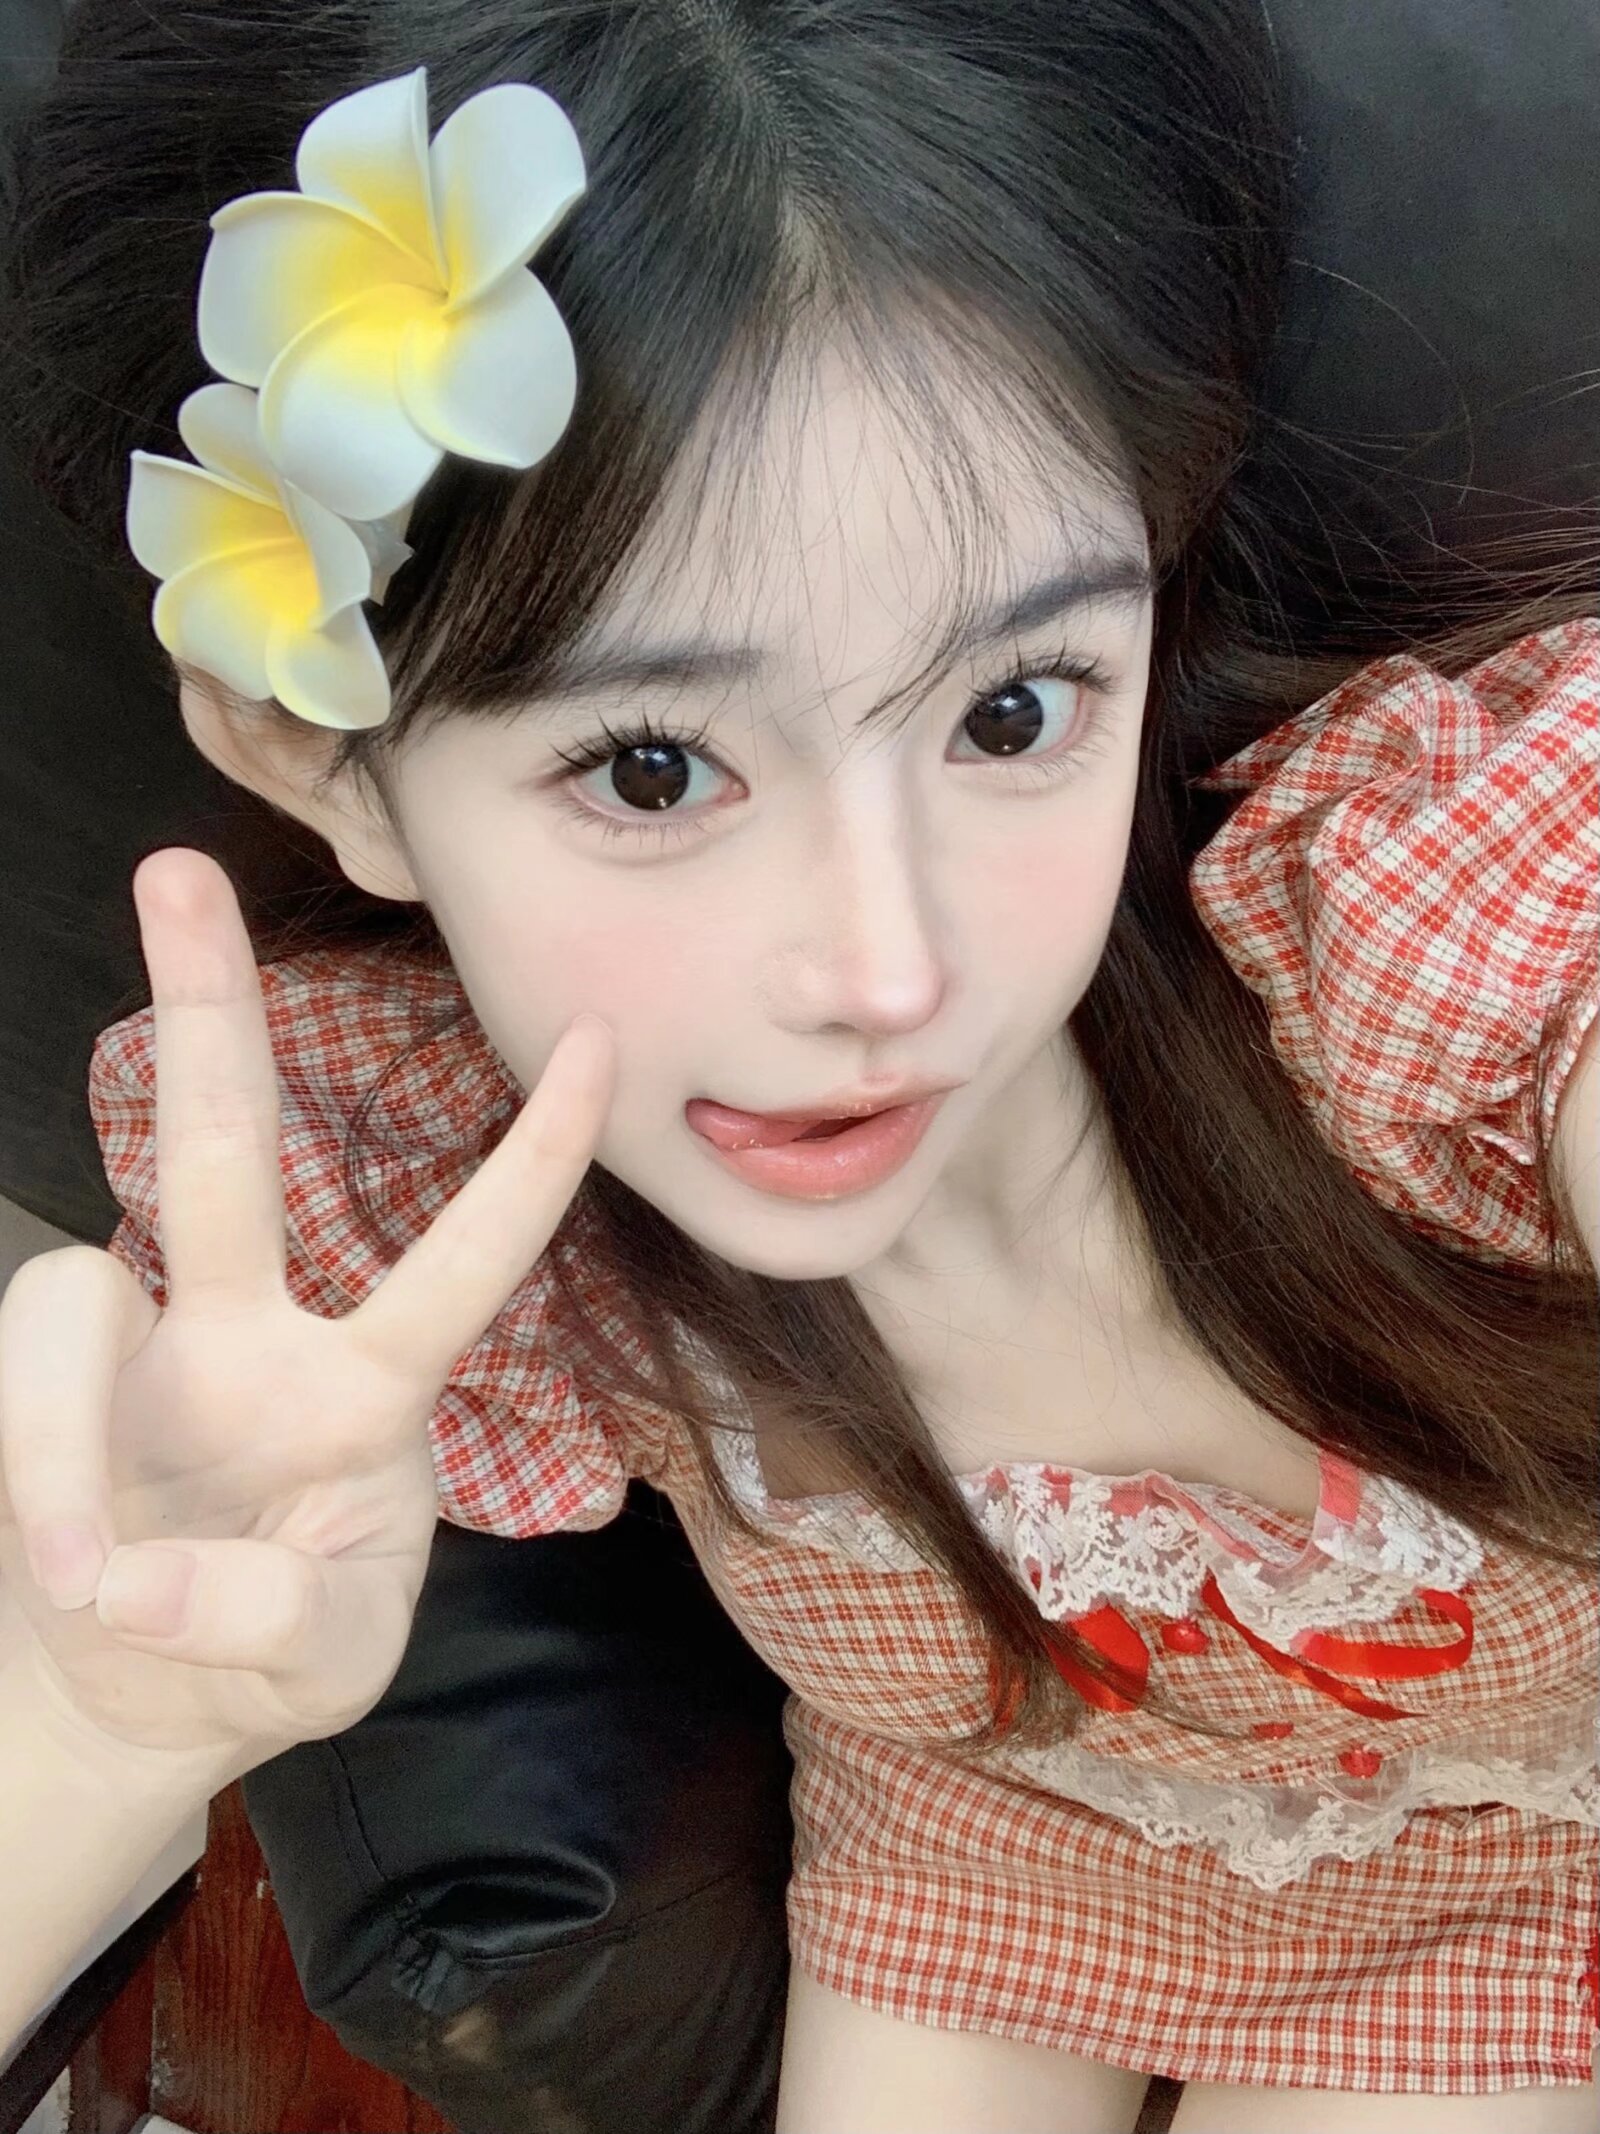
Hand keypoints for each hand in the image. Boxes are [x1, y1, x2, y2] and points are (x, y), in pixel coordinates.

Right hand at [0, 848, 613, 1768]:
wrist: (139, 1695)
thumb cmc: (275, 1652)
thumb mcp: (325, 1663)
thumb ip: (270, 1619)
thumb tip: (131, 1572)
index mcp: (370, 1389)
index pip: (466, 1257)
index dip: (530, 1161)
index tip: (597, 1036)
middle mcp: (251, 1338)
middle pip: (225, 1151)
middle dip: (206, 1011)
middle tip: (176, 868)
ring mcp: (136, 1357)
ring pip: (68, 1295)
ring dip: (60, 1439)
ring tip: (93, 1575)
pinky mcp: (45, 1394)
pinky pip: (21, 1392)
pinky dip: (39, 1485)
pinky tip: (77, 1577)